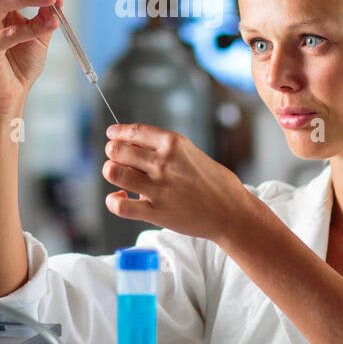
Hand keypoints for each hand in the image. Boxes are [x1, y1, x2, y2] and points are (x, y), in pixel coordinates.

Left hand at [102, 123, 244, 244]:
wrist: (231, 212)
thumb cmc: (215, 183)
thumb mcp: (192, 153)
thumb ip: (165, 149)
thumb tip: (135, 146)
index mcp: (174, 144)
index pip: (134, 131)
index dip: (118, 132)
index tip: (112, 134)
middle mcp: (163, 163)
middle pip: (118, 150)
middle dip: (113, 152)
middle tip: (116, 158)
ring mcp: (158, 188)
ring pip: (113, 172)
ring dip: (111, 172)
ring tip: (118, 176)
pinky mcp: (155, 212)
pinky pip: (119, 205)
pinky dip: (113, 200)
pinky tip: (120, 197)